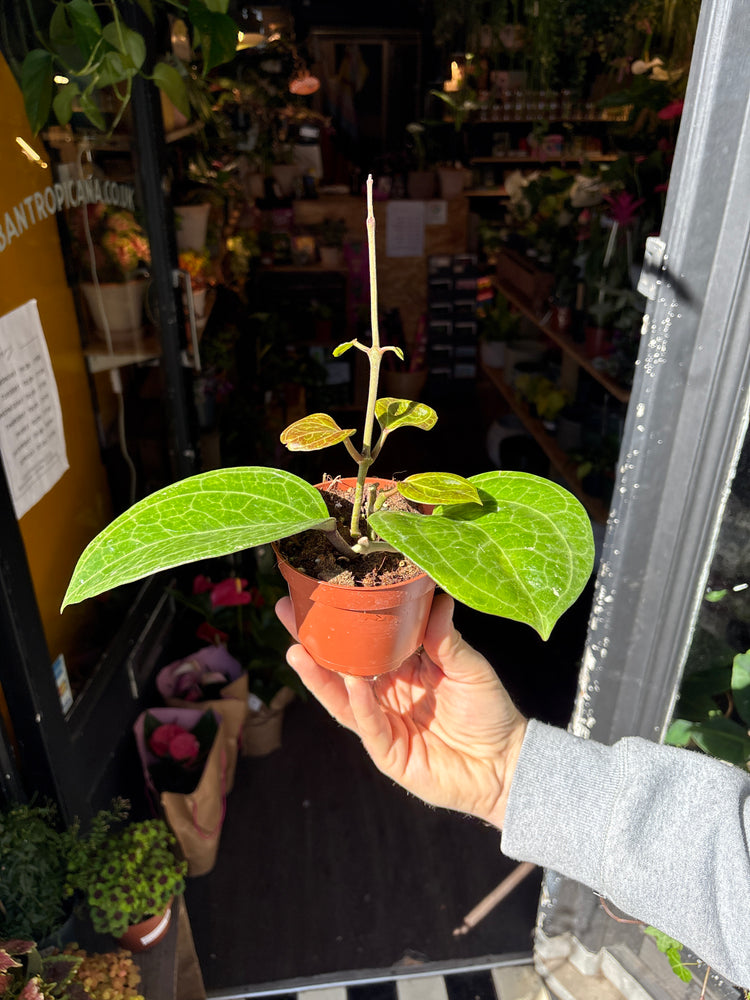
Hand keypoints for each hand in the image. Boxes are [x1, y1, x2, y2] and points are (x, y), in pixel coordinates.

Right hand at [275, 593, 527, 829]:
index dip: (340, 621)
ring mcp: (383, 725)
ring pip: (342, 699)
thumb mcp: (468, 666)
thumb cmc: (489, 712)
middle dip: (312, 642)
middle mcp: (384, 695)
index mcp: (400, 669)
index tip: (317, 592)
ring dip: (319, 676)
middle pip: (340, 667)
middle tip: (286, 612)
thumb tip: (436, 598)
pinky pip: (369, 726)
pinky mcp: (389, 754)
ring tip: (297, 649)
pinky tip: (350, 682)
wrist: (508, 763)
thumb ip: (445, 638)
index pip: (362, 642)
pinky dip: (359, 704)